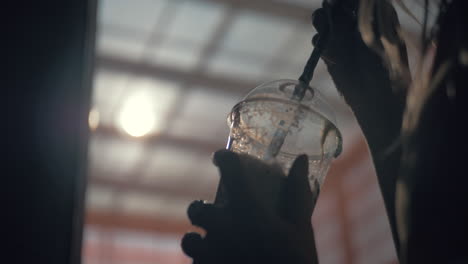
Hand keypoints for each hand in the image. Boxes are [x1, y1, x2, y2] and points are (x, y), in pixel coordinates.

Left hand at [181, 150, 319, 263]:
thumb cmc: (296, 263)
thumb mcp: (301, 228)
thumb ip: (297, 192)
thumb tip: (300, 158)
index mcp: (247, 210)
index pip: (229, 169)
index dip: (223, 158)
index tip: (222, 159)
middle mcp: (222, 228)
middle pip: (196, 209)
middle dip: (203, 209)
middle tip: (218, 215)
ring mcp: (210, 254)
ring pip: (189, 239)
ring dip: (199, 239)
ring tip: (216, 244)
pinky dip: (203, 261)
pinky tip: (221, 263)